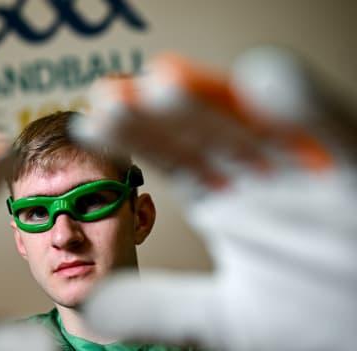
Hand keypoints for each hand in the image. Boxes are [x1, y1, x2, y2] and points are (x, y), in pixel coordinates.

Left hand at [73, 47, 356, 349]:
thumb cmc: (308, 317)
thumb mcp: (226, 316)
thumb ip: (163, 308)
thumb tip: (98, 304)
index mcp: (226, 200)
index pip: (173, 160)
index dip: (134, 140)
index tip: (91, 126)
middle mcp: (260, 178)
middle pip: (205, 136)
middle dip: (160, 115)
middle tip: (113, 95)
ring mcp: (307, 173)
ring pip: (258, 128)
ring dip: (214, 103)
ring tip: (166, 81)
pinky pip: (335, 134)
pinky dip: (306, 106)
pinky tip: (267, 79)